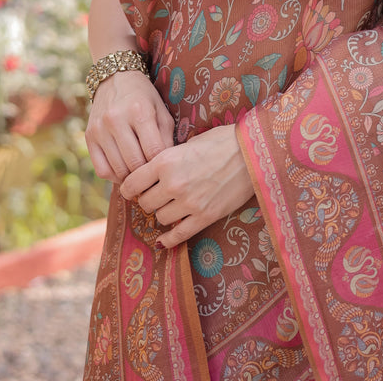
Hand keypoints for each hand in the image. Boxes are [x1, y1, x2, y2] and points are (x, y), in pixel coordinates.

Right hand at [85, 70, 174, 184]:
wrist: (115, 79)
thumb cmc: (144, 97)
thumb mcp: (161, 110)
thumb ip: (167, 137)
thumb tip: (166, 166)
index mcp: (140, 111)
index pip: (154, 151)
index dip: (161, 164)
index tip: (165, 168)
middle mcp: (116, 119)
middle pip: (135, 163)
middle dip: (147, 173)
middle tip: (153, 175)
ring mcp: (100, 129)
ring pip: (118, 169)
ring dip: (131, 177)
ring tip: (140, 174)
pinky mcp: (89, 136)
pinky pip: (101, 169)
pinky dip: (114, 176)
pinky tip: (123, 170)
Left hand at [119, 124, 254, 248]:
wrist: (253, 153)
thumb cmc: (222, 141)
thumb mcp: (188, 143)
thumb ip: (168, 160)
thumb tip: (151, 173)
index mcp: (166, 161)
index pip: (132, 183)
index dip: (129, 187)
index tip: (132, 189)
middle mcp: (173, 184)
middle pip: (145, 203)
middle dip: (148, 199)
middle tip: (155, 194)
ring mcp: (189, 203)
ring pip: (160, 218)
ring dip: (163, 213)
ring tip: (171, 205)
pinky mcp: (204, 216)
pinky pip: (178, 235)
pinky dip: (168, 239)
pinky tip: (163, 241)